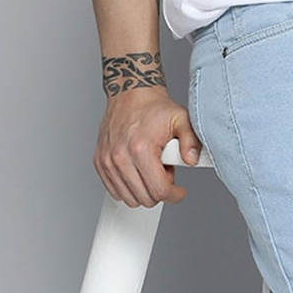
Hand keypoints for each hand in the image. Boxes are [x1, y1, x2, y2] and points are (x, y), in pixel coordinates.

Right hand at [94, 87, 202, 207]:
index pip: (158, 190)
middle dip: (159, 190)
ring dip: (144, 189)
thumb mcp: (181, 119)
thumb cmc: (155, 108)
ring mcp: (107, 161)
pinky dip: (129, 187)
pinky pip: (115, 191)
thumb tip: (192, 160)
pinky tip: (139, 170)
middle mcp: (120, 157)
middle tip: (166, 172)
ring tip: (152, 169)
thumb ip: (191, 140)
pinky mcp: (99, 162)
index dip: (174, 194)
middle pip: (144, 198)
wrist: (131, 94)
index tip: (179, 191)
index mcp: (141, 149)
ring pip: (128, 198)